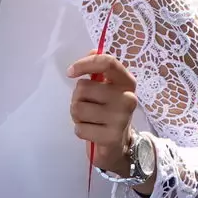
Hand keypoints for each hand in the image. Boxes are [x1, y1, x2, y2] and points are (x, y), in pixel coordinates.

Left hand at [68, 53, 138, 175]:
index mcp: (126, 82)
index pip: (107, 63)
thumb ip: (99, 70)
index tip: (70, 72)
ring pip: (78, 108)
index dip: (85, 64)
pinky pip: (79, 128)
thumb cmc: (107, 112)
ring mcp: (121, 118)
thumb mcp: (106, 89)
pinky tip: (92, 132)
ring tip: (89, 120)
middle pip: (83, 87)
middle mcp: (128, 98)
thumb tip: (92, 50)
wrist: (118, 146)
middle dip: (77, 98)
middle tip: (87, 107)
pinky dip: (80, 131)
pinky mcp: (112, 136)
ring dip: (77, 116)